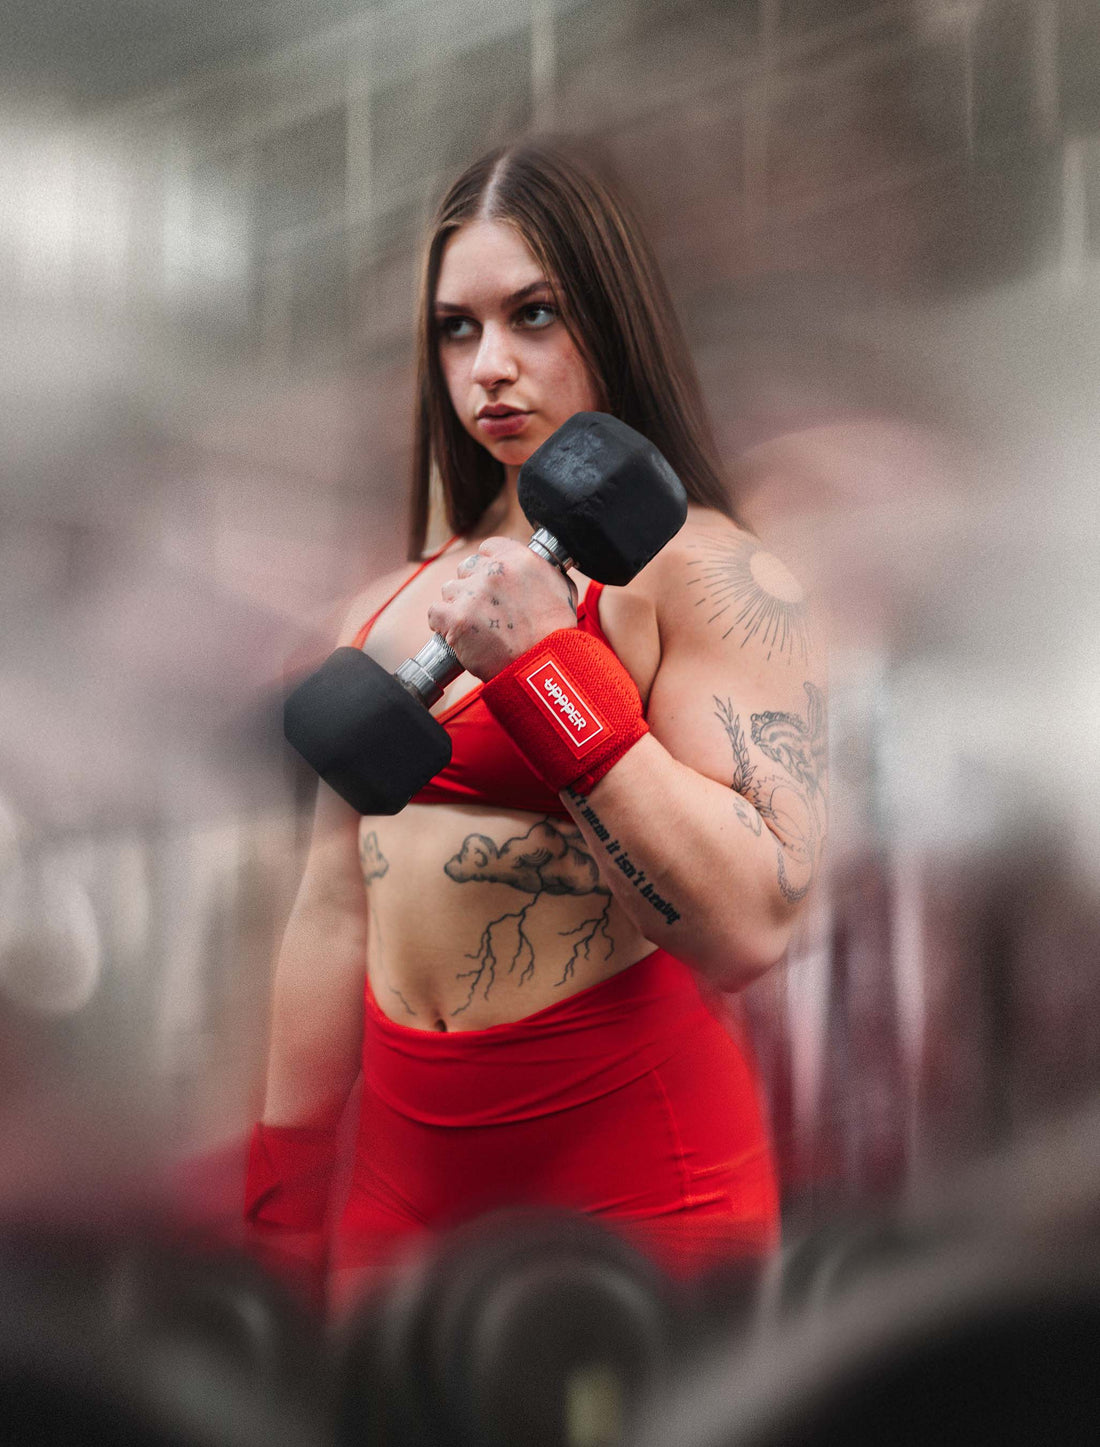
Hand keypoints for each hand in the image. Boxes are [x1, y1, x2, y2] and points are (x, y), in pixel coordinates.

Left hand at [426, 536, 578, 681]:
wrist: (545, 665)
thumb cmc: (556, 632)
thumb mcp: (560, 586)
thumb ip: (538, 569)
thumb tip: (528, 567)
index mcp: (518, 559)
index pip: (487, 549)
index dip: (487, 568)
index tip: (491, 583)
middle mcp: (493, 572)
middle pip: (466, 569)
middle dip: (472, 587)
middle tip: (486, 609)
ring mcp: (472, 595)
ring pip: (449, 590)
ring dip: (458, 606)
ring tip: (476, 626)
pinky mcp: (457, 620)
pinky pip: (435, 613)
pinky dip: (442, 624)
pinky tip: (457, 633)